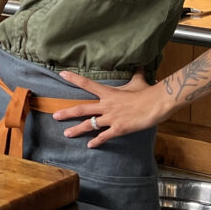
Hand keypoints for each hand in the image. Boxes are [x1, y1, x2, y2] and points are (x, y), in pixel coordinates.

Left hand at [51, 70, 168, 148]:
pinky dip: (97, 141)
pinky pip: (104, 136)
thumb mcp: (138, 80)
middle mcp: (106, 105)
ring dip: (77, 129)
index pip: (87, 83)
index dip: (73, 78)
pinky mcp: (119, 129)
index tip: (61, 74)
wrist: (156, 103)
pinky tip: (90, 145)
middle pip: (82, 109)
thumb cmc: (147, 91)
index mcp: (108, 93)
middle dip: (67, 112)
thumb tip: (139, 64)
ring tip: (66, 133)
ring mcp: (111, 118)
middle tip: (55, 115)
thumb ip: (135, 73)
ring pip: (89, 124)